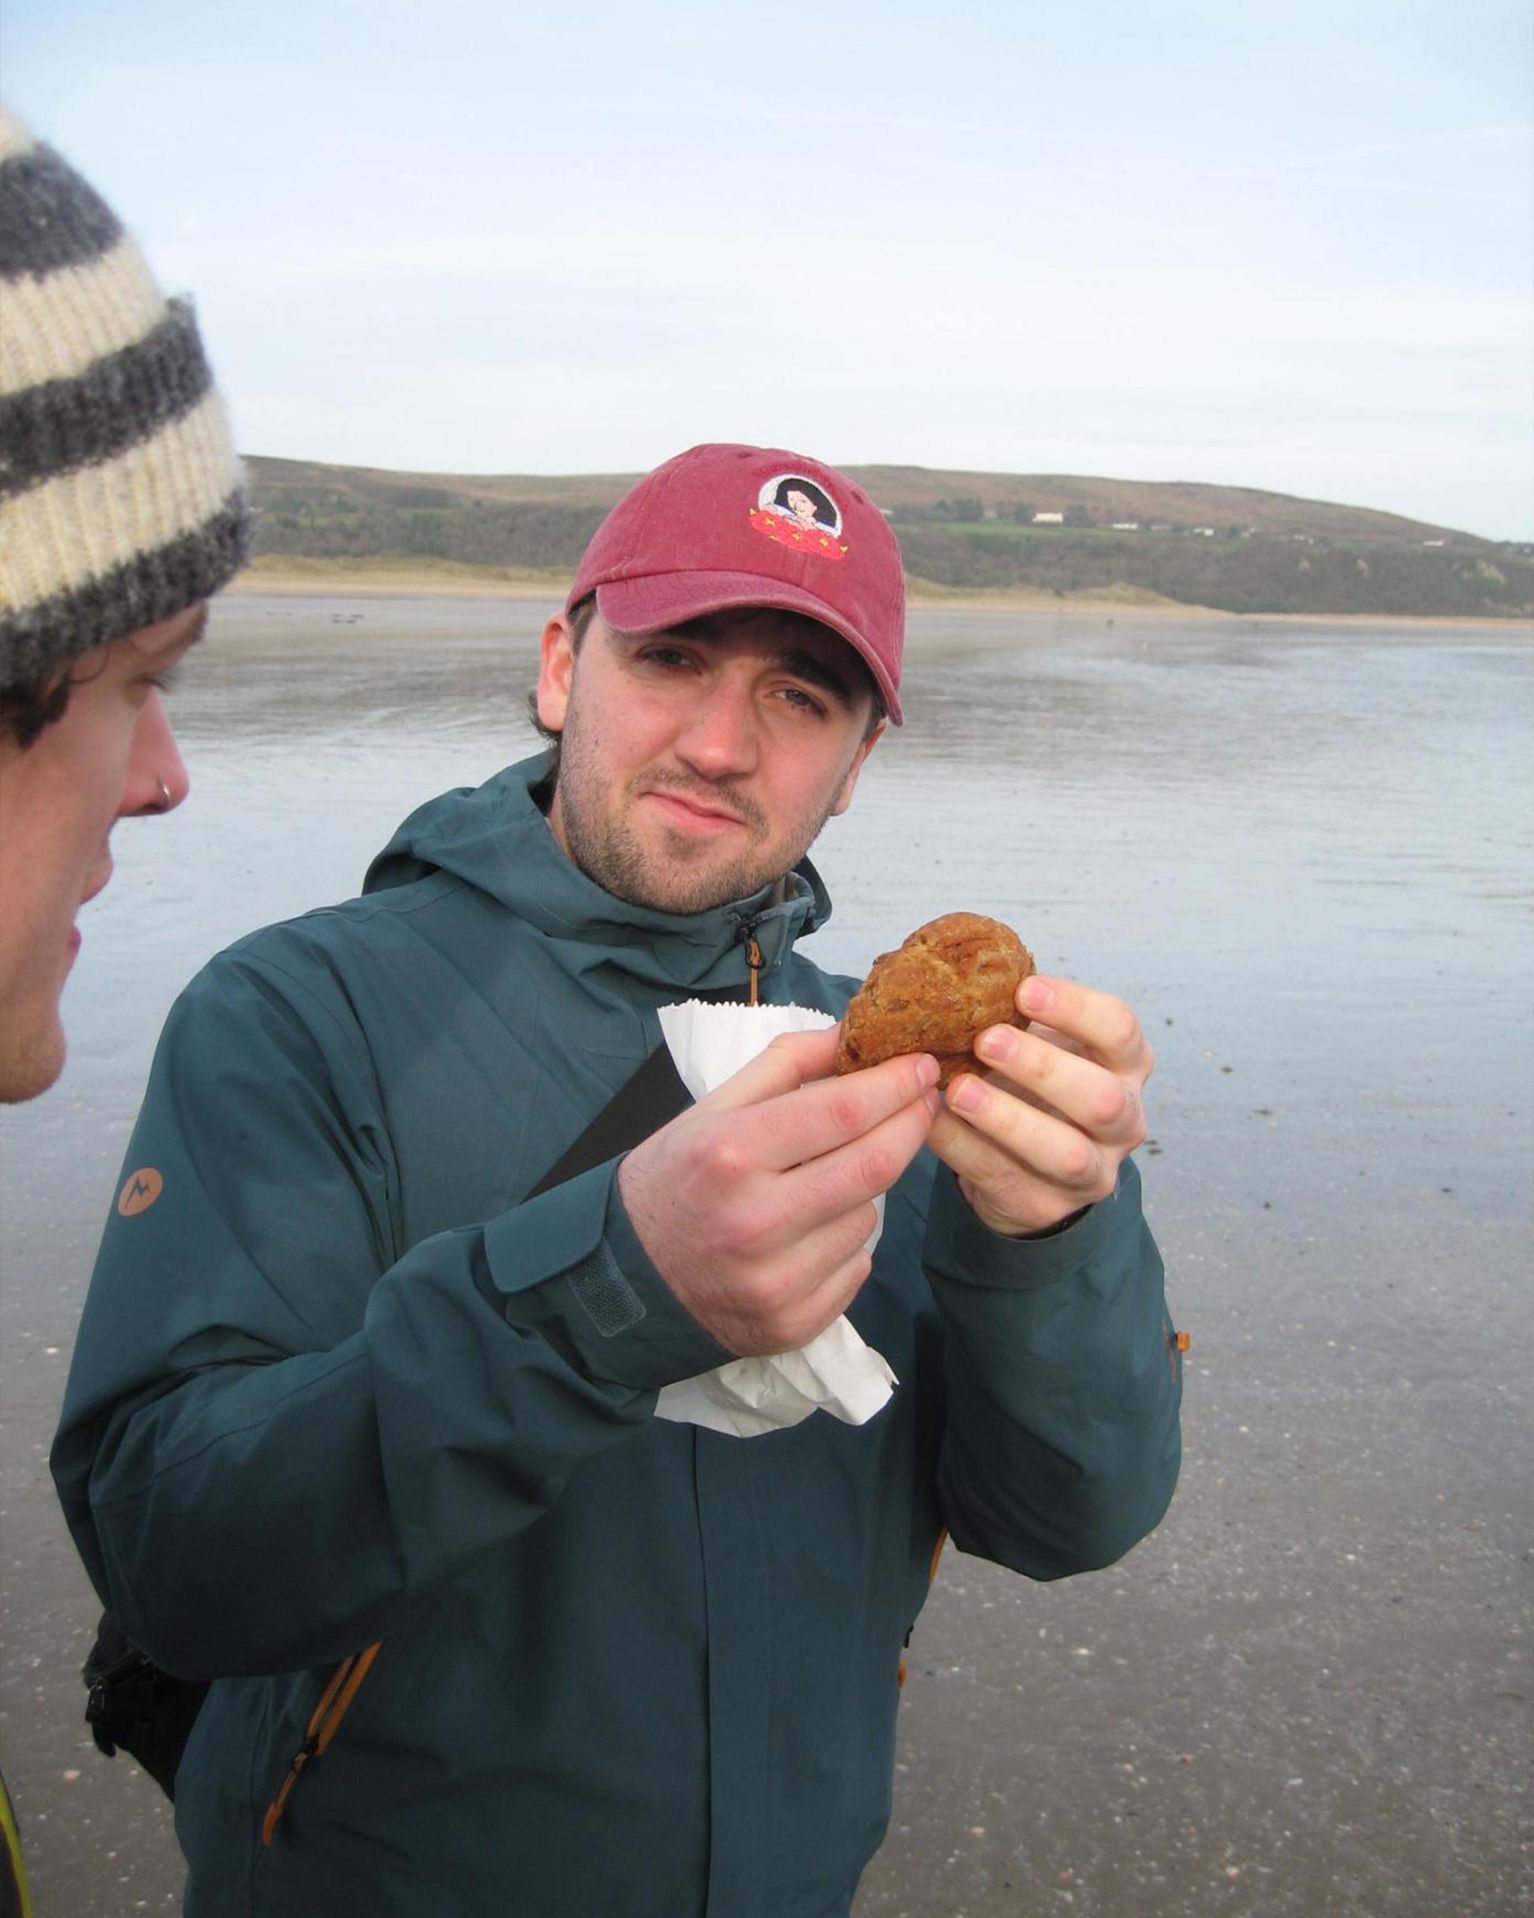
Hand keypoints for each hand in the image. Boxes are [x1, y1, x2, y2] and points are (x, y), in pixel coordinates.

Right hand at [619, 1029, 939, 1355]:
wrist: (627, 1276)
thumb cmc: (673, 1179)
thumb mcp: (711, 1108)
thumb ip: (785, 1064)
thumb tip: (852, 1031)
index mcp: (731, 1154)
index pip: (843, 1112)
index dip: (896, 1085)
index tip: (923, 1066)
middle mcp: (756, 1221)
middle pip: (874, 1165)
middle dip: (912, 1124)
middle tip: (926, 1100)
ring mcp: (777, 1281)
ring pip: (868, 1217)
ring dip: (865, 1189)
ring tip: (826, 1179)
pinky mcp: (792, 1323)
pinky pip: (856, 1267)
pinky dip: (847, 1240)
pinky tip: (811, 1231)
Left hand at [929, 975, 1153, 1236]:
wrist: (1031, 1165)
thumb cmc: (1035, 1084)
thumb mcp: (1042, 1044)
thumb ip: (1018, 1017)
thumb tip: (958, 979)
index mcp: (1126, 1066)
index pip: (1120, 1030)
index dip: (1075, 1008)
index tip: (1022, 989)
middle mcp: (1124, 1121)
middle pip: (1101, 1097)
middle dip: (1042, 1067)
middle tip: (986, 1039)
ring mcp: (1093, 1172)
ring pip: (1064, 1152)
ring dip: (1007, 1118)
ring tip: (958, 1090)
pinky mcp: (1048, 1206)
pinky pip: (1005, 1178)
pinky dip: (964, 1147)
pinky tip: (931, 1120)